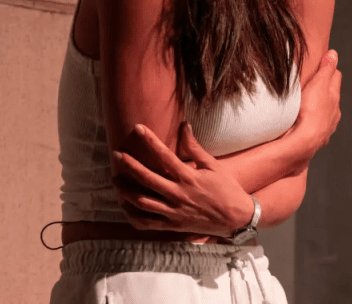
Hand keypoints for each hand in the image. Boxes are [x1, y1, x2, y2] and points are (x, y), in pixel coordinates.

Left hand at [112, 122, 253, 237]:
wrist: (236, 217)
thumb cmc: (226, 188)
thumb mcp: (213, 165)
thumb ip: (194, 147)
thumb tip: (184, 126)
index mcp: (189, 178)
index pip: (164, 156)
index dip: (149, 140)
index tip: (137, 128)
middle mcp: (178, 194)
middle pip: (147, 178)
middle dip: (130, 165)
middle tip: (117, 155)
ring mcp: (173, 212)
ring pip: (142, 202)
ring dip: (126, 191)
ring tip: (116, 180)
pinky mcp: (172, 225)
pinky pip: (147, 222)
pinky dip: (133, 215)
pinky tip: (126, 206)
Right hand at [288, 50, 341, 154]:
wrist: (304, 142)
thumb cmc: (311, 112)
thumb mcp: (319, 84)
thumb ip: (326, 69)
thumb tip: (333, 54)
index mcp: (334, 97)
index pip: (335, 77)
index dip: (329, 68)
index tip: (324, 63)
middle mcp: (333, 112)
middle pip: (331, 95)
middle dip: (325, 88)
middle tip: (316, 81)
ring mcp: (326, 126)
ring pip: (325, 112)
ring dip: (318, 106)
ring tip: (309, 103)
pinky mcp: (316, 138)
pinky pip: (316, 126)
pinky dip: (312, 121)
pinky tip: (305, 122)